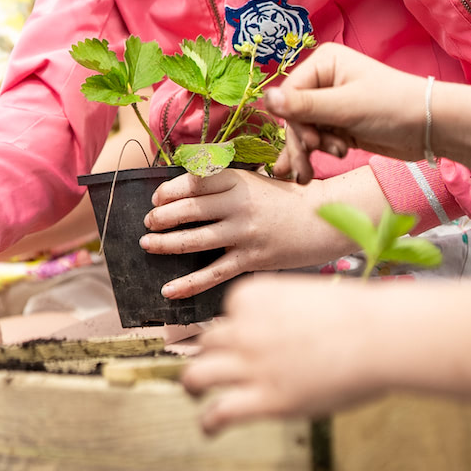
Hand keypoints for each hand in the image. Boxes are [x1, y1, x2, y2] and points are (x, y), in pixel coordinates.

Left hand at [141, 168, 337, 299]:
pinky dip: (187, 284)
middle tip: (148, 222)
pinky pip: (212, 274)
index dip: (168, 191)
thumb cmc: (283, 200)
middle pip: (188, 210)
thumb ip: (221, 184)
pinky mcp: (251, 259)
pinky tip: (168, 290)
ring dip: (165, 244)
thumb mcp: (252, 181)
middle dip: (160, 217)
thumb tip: (182, 191)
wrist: (322, 219)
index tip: (156, 199)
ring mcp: (244, 233)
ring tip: (148, 244)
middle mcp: (238, 204)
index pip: (192, 182)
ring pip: (194, 240)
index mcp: (237, 180)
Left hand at [182, 274, 382, 430]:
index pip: (228, 313)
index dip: (237, 328)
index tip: (247, 340)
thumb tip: (274, 335)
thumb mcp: (306, 297)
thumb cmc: (356, 316)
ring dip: (193, 386)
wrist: (379, 336)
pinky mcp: (266, 399)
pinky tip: (210, 429)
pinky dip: (209, 423)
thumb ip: (280, 313)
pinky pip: (220, 412)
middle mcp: (244, 328)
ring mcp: (252, 364)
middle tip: (221, 367)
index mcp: (253, 296)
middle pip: (209, 342)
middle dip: (214, 355)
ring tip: (196, 394)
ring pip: (198, 375)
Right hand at [263, 45, 426, 177]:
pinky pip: (317, 140)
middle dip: (301, 144)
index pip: (290, 95)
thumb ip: (304, 107)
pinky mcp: (341, 124)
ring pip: (304, 131)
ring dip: (308, 153)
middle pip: (295, 116)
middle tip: (305, 171)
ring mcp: (332, 103)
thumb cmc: (392, 106)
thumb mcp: (346, 107)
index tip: (308, 144)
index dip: (294, 123)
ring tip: (308, 176)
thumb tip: (265, 99)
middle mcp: (324, 80)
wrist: (431, 127)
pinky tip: (307, 173)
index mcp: (324, 63)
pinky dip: (315, 155)